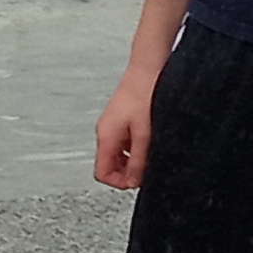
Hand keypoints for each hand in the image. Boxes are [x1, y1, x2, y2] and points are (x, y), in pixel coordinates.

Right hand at [93, 45, 163, 190]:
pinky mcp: (120, 120)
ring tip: (150, 153)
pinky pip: (123, 144)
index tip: (137, 181)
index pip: (102, 173)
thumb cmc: (144, 95)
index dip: (119, 182)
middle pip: (109, 166)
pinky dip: (134, 148)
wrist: (147, 69)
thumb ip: (138, 161)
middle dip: (127, 172)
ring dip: (132, 160)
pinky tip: (148, 141)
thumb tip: (133, 181)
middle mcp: (105, 132)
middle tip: (147, 169)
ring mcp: (112, 126)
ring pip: (117, 155)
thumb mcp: (144, 134)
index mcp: (106, 136)